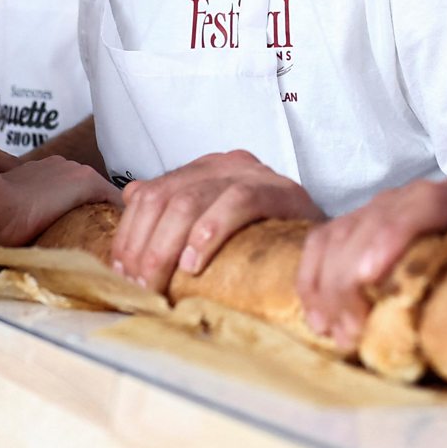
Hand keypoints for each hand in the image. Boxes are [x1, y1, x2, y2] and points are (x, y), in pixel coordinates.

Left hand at [0, 155, 122, 246]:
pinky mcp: (32, 167)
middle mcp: (73, 166)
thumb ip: (83, 235)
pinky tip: (49, 214)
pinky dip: (57, 195)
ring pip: (74, 185)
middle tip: (98, 236)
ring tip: (74, 227)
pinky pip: (55, 182)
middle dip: (99, 210)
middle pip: (96, 190)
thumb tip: (87, 255)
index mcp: (86, 179)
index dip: (119, 218)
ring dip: (77, 202)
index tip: (118, 238)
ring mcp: (52, 164)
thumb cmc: (23, 224)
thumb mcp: (63, 233)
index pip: (115, 199)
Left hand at [110, 150, 323, 292]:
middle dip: (144, 245)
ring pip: (191, 199)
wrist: (324, 246)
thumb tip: (131, 200)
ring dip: (166, 246)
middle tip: (137, 284)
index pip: (151, 193)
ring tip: (159, 281)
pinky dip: (209, 232)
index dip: (129, 233)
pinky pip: (236, 203)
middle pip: (166, 197)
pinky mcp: (279, 190)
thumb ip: (175, 211)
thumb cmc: (266, 241)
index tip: (122, 272)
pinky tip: (195, 263)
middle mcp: (226, 164)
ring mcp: (253, 174)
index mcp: (204, 170)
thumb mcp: (213, 227)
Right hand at [296, 178, 446, 349]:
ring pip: (339, 235)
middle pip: (370, 223)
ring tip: (335, 333)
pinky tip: (317, 318)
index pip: (426, 204)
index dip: (393, 235)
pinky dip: (312, 279)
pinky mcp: (360, 225)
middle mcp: (413, 197)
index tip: (372, 276)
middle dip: (349, 280)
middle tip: (352, 333)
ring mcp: (382, 208)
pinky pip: (322, 243)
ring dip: (328, 286)